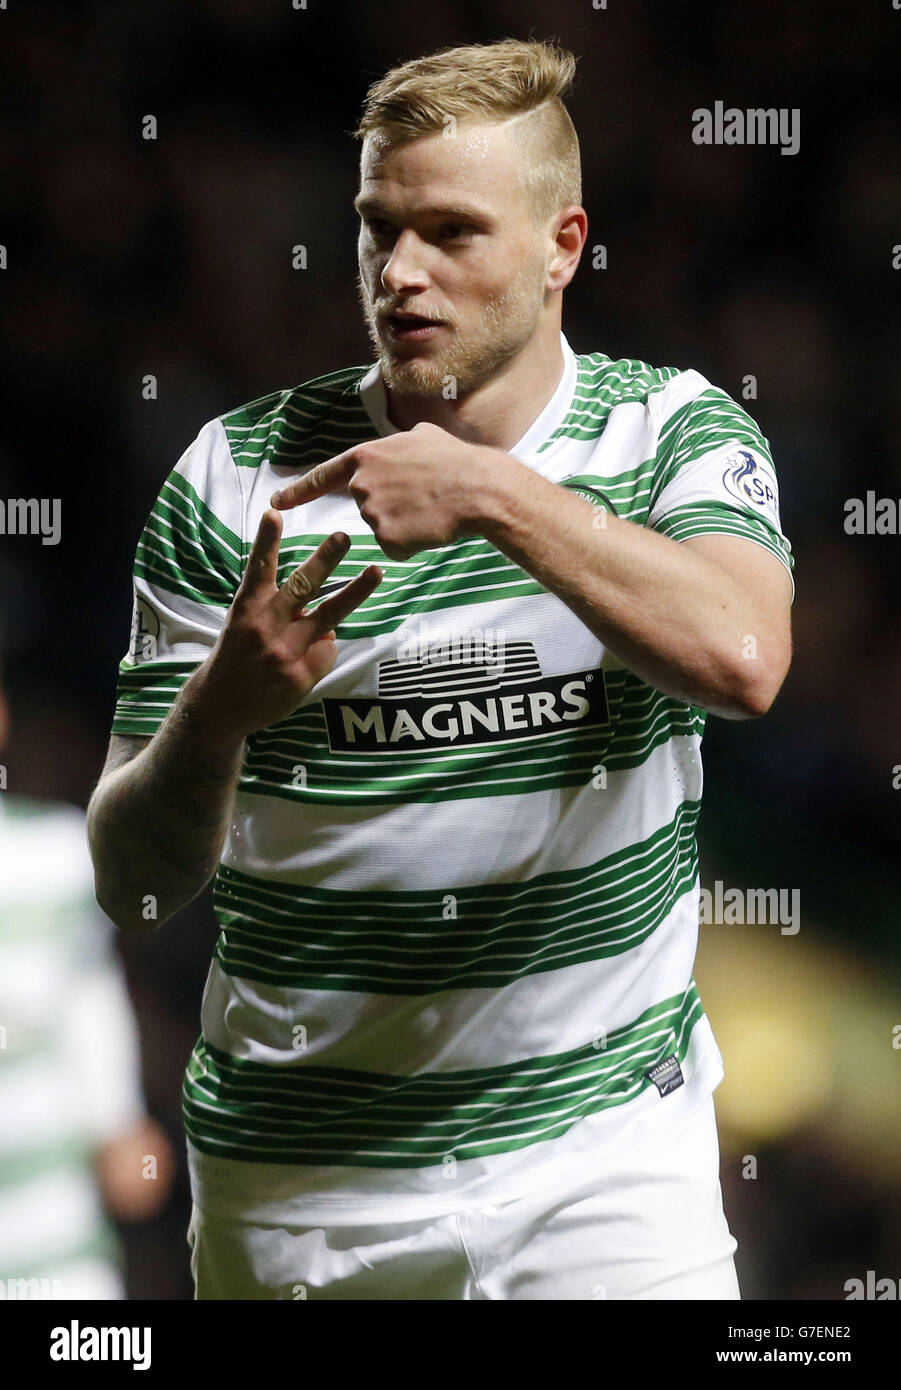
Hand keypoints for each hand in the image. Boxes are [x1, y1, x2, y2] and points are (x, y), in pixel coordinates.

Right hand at [187, 509, 381, 739]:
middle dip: (324, 559)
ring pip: (328, 616)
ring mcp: (286, 651)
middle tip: (343, 536)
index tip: (274, 512)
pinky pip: (327, 651)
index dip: (266, 541)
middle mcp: (266, 626)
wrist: (220, 705)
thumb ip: (276, 612)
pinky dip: (321, 651)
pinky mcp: (301, 675)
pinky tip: (302, 663)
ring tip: (376, 572)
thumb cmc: (236, 656)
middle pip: (301, 587)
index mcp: (247, 608)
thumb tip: (317, 612)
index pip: (258, 568)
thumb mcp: (244, 625)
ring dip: (354, 592)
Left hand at [269, 421, 495, 560]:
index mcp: (367, 456)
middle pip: (366, 504)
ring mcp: (372, 513)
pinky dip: (412, 544)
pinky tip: (430, 527)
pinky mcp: (385, 540)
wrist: (477, 489)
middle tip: (423, 497)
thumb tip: (407, 439)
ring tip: (431, 509)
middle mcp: (362, 484)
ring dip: (405, 524)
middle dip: (391, 505)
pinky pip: (396, 548)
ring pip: (384, 528)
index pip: (324, 476)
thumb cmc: (456, 461)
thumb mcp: (424, 436)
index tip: (276, 501)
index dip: (299, 490)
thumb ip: (402, 443)